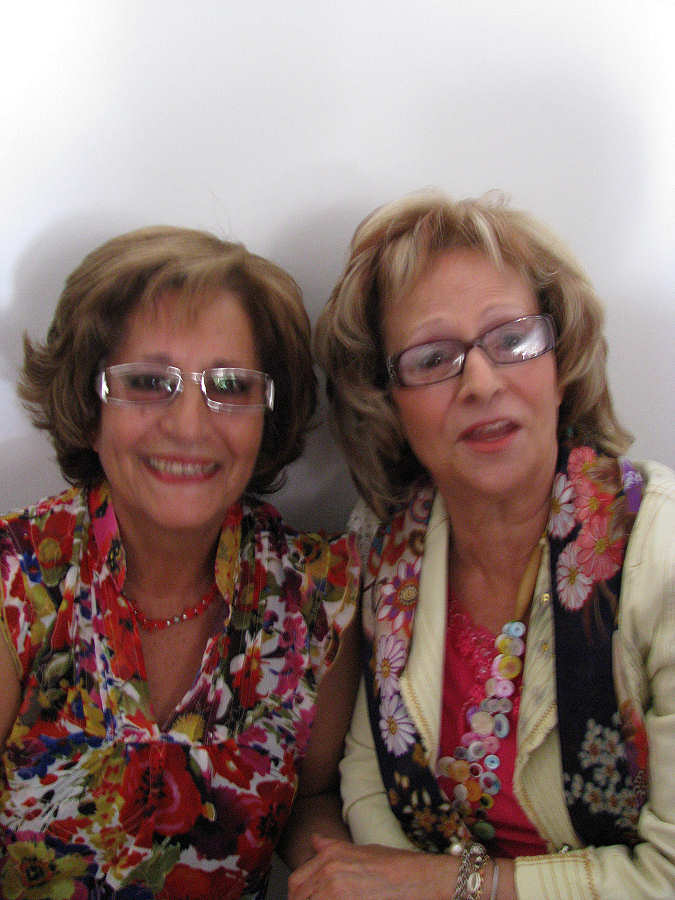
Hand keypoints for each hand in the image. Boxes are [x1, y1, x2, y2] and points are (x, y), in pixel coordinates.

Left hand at [287, 834, 456, 899]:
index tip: (305, 899)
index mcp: (330, 858)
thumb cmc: (396, 867)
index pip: (296, 882)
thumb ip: (331, 848)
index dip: (298, 895)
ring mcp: (337, 894)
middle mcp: (330, 874)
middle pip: (299, 897)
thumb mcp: (361, 850)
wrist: (421, 881)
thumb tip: (314, 841)